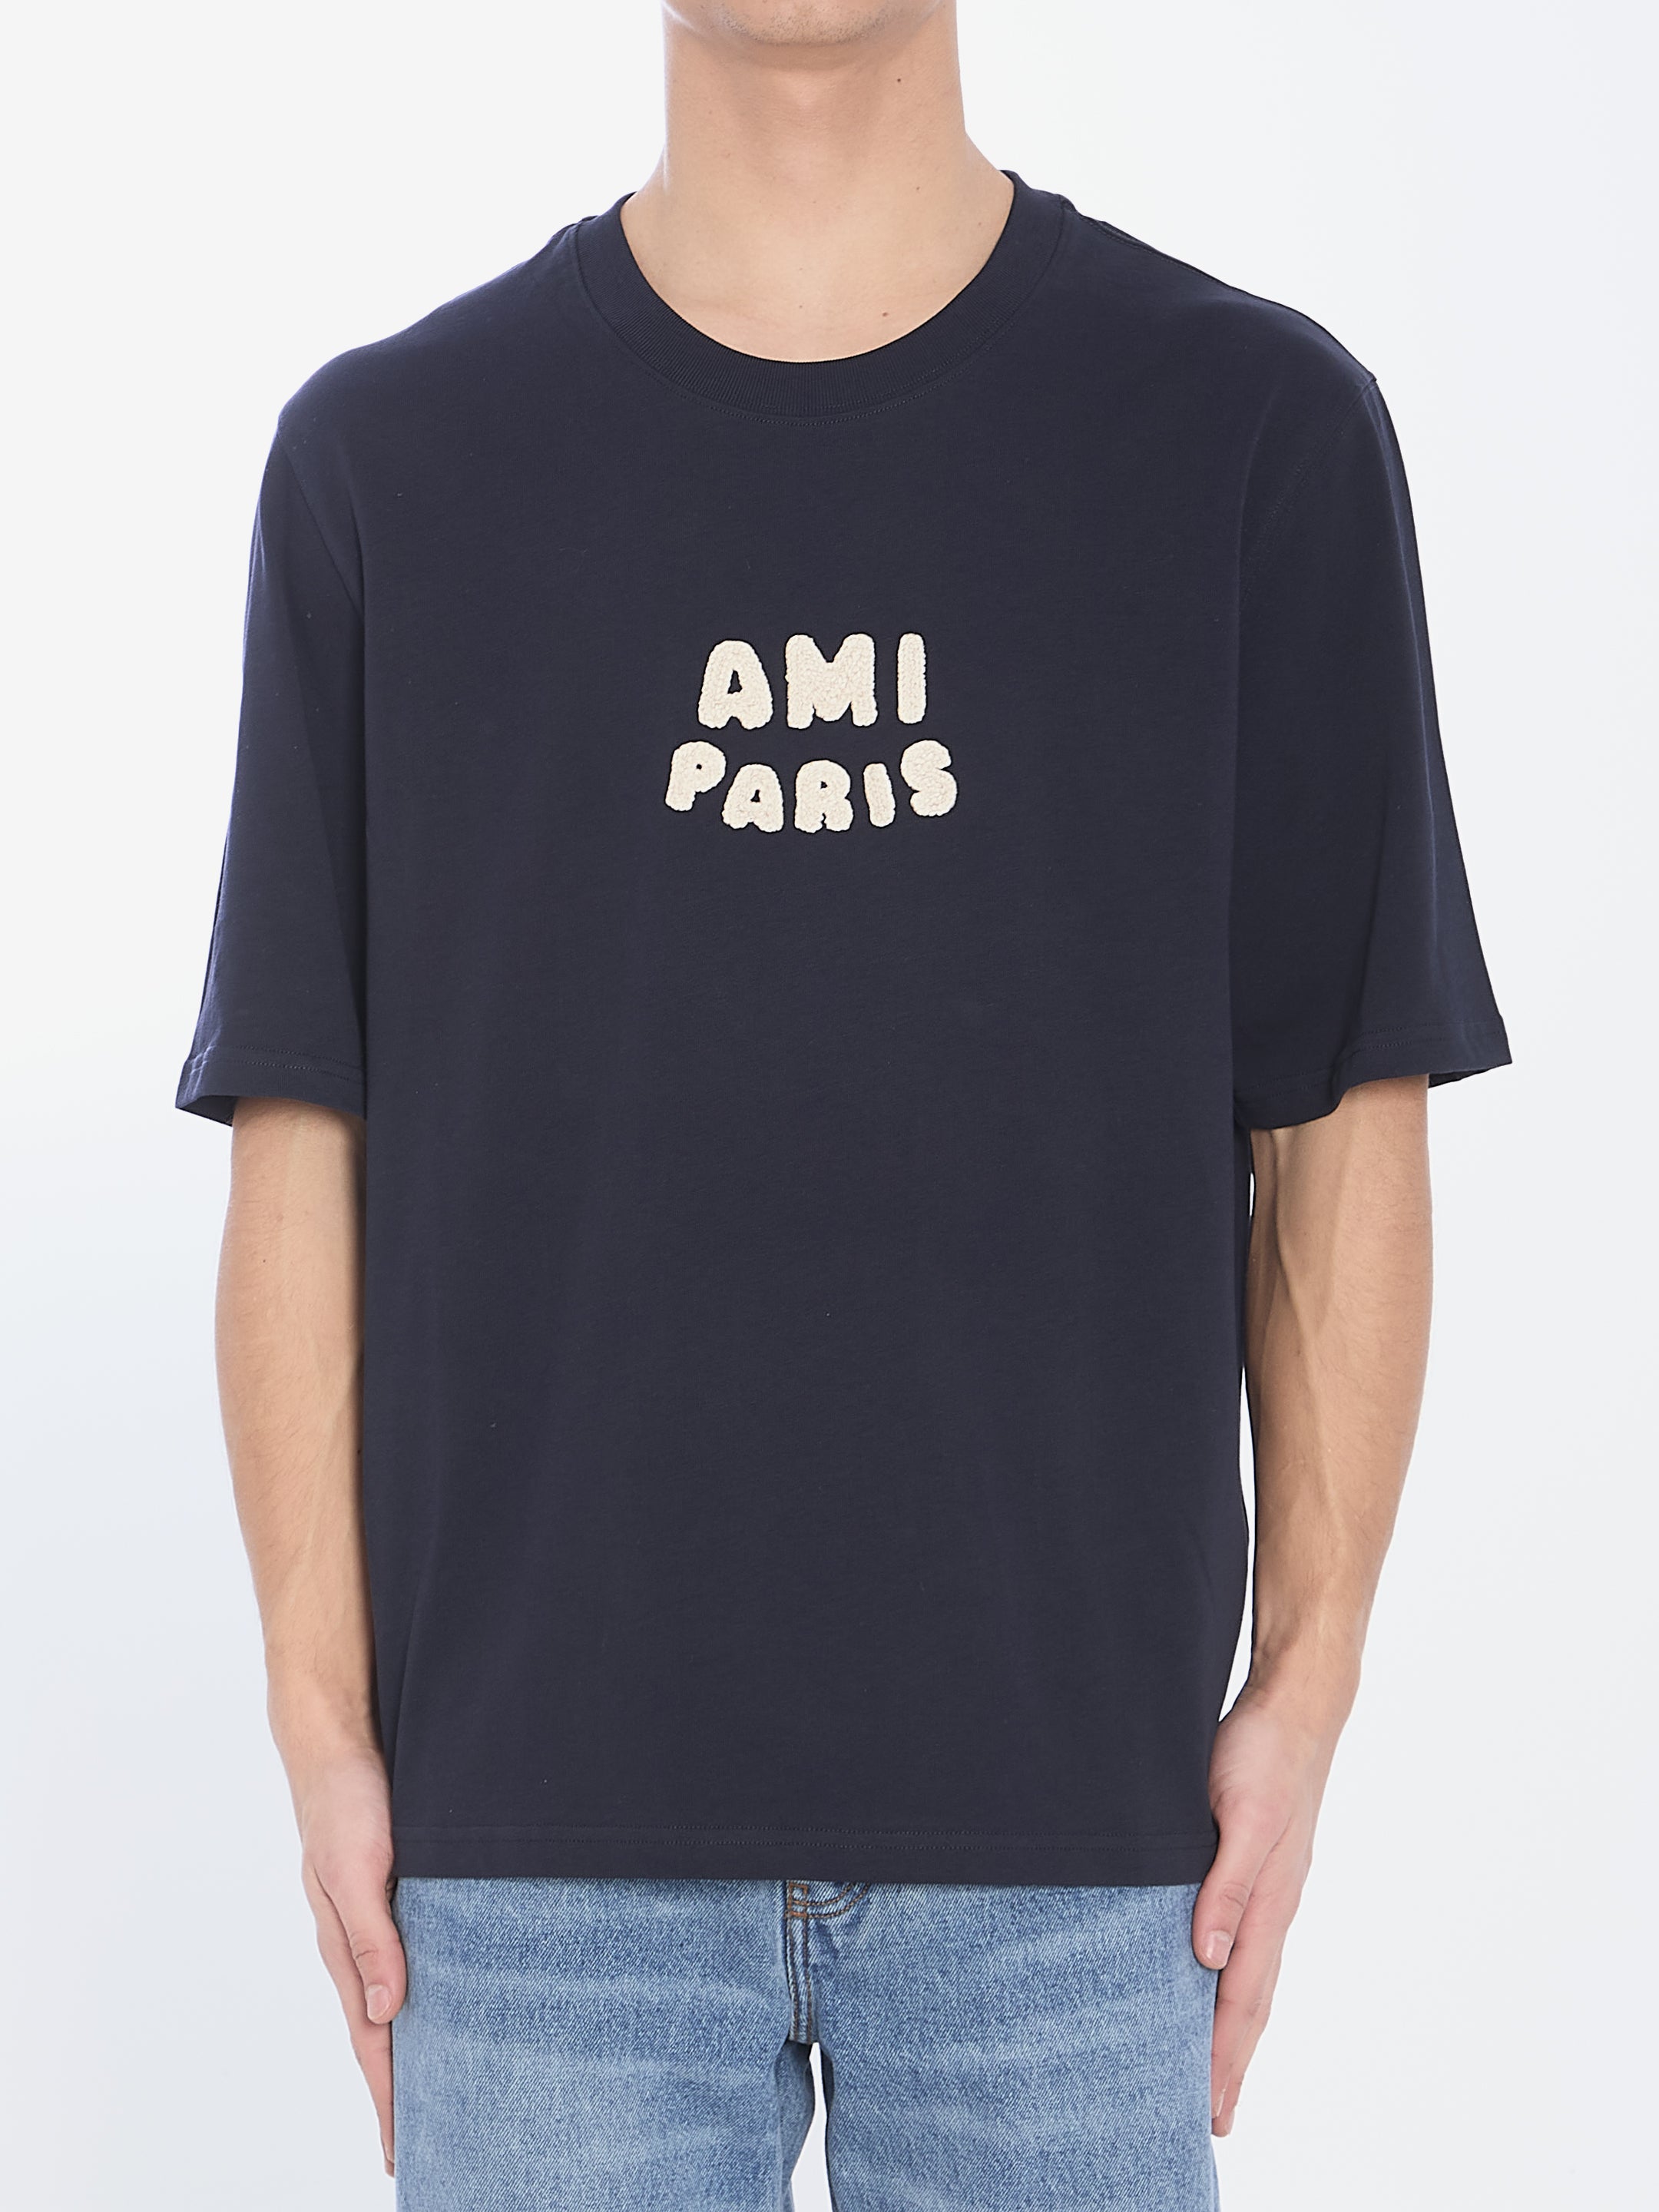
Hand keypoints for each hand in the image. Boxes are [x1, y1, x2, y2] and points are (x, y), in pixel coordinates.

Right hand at [293, 1745, 405, 2174]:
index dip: (389, 2096)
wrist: (336, 1738)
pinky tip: (446, 1994)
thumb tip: (388, 2013)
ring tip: (444, 2085)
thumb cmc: (345, 1800)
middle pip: (383, 2029)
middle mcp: (360, 1939)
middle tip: (430, 2141)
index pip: (371, 2039)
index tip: (403, 2153)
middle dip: (402, 2087)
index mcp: (345, 1946)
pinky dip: (424, 1987)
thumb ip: (371, 1938)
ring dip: (416, 2040)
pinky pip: (411, 1952)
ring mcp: (375, 1914)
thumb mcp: (358, 1869)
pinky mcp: (394, 1887)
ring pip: (397, 1993)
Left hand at [1191, 1684, 1337, 2134]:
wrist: (1295, 1705)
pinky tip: (1213, 1978)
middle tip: (1213, 2117)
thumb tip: (1207, 1957)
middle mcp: (1271, 1903)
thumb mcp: (1238, 1814)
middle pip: (1250, 1998)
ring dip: (1230, 2024)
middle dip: (1230, 2058)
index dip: (1223, 2055)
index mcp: (1268, 1901)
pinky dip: (1230, 1974)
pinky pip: (1242, 1936)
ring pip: (1248, 1971)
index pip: (1241, 1996)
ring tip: (1213, 2068)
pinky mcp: (1256, 1863)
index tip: (1211, 2109)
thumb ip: (1224, 1884)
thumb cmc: (1265, 1754)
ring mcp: (1268, 1885)